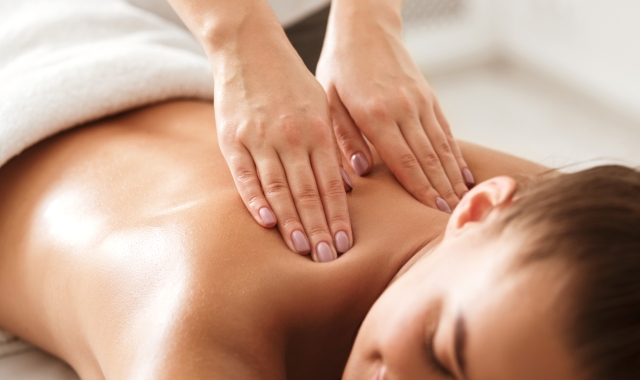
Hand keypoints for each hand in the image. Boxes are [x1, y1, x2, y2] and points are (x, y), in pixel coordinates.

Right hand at [209, 18, 352, 261]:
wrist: (250, 50)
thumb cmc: (291, 84)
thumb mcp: (321, 107)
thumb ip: (332, 147)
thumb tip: (347, 186)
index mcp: (317, 131)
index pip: (331, 183)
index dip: (338, 216)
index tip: (344, 244)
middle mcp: (291, 137)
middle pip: (308, 192)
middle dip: (319, 228)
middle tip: (327, 258)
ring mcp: (260, 138)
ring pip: (278, 187)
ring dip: (291, 221)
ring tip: (301, 249)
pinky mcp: (232, 139)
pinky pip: (244, 175)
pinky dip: (255, 199)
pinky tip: (266, 222)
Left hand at [316, 2, 474, 212]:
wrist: (366, 27)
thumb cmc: (340, 66)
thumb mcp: (329, 99)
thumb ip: (343, 136)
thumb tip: (359, 170)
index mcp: (376, 113)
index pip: (404, 160)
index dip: (422, 189)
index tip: (434, 212)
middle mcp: (404, 109)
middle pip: (428, 158)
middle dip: (442, 190)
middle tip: (453, 218)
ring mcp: (420, 102)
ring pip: (441, 146)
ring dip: (452, 176)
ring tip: (462, 202)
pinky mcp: (428, 97)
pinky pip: (445, 130)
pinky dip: (455, 154)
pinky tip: (463, 172)